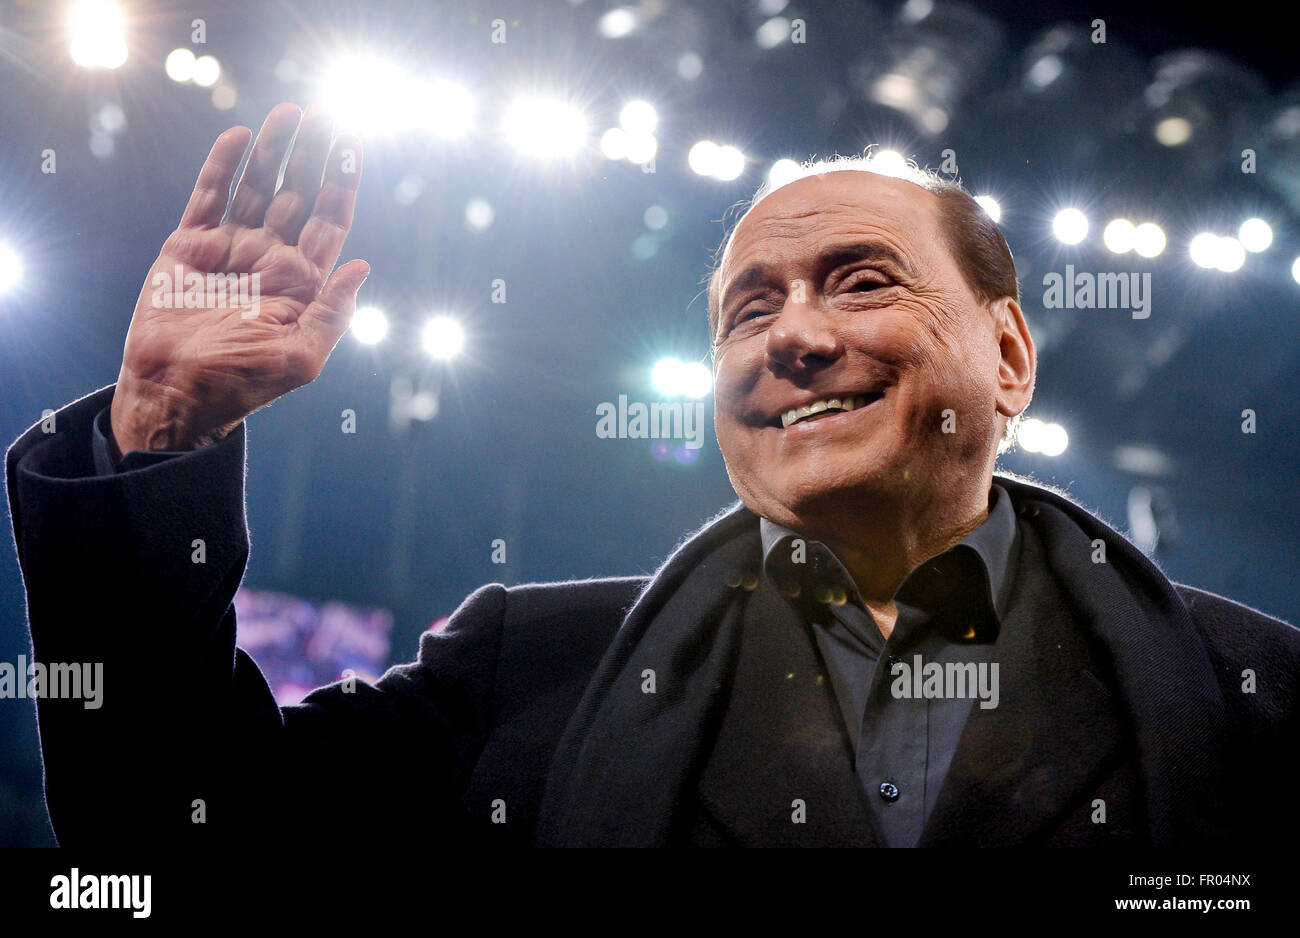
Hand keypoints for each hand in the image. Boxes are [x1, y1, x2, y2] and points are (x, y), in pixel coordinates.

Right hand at [110, 102, 368, 456]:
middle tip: (326, 113)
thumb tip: (363, 266)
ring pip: (257, 187)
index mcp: (302, 284)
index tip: (354, 143)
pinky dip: (221, 167)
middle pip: (298, 195)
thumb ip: (334, 312)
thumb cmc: (242, 384)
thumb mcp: (301, 357)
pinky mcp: (189, 246)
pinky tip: (239, 136)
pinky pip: (209, 197)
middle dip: (313, 155)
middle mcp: (270, 259)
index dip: (343, 183)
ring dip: (273, 150)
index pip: (330, 222)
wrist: (175, 393)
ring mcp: (230, 250)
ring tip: (290, 112)